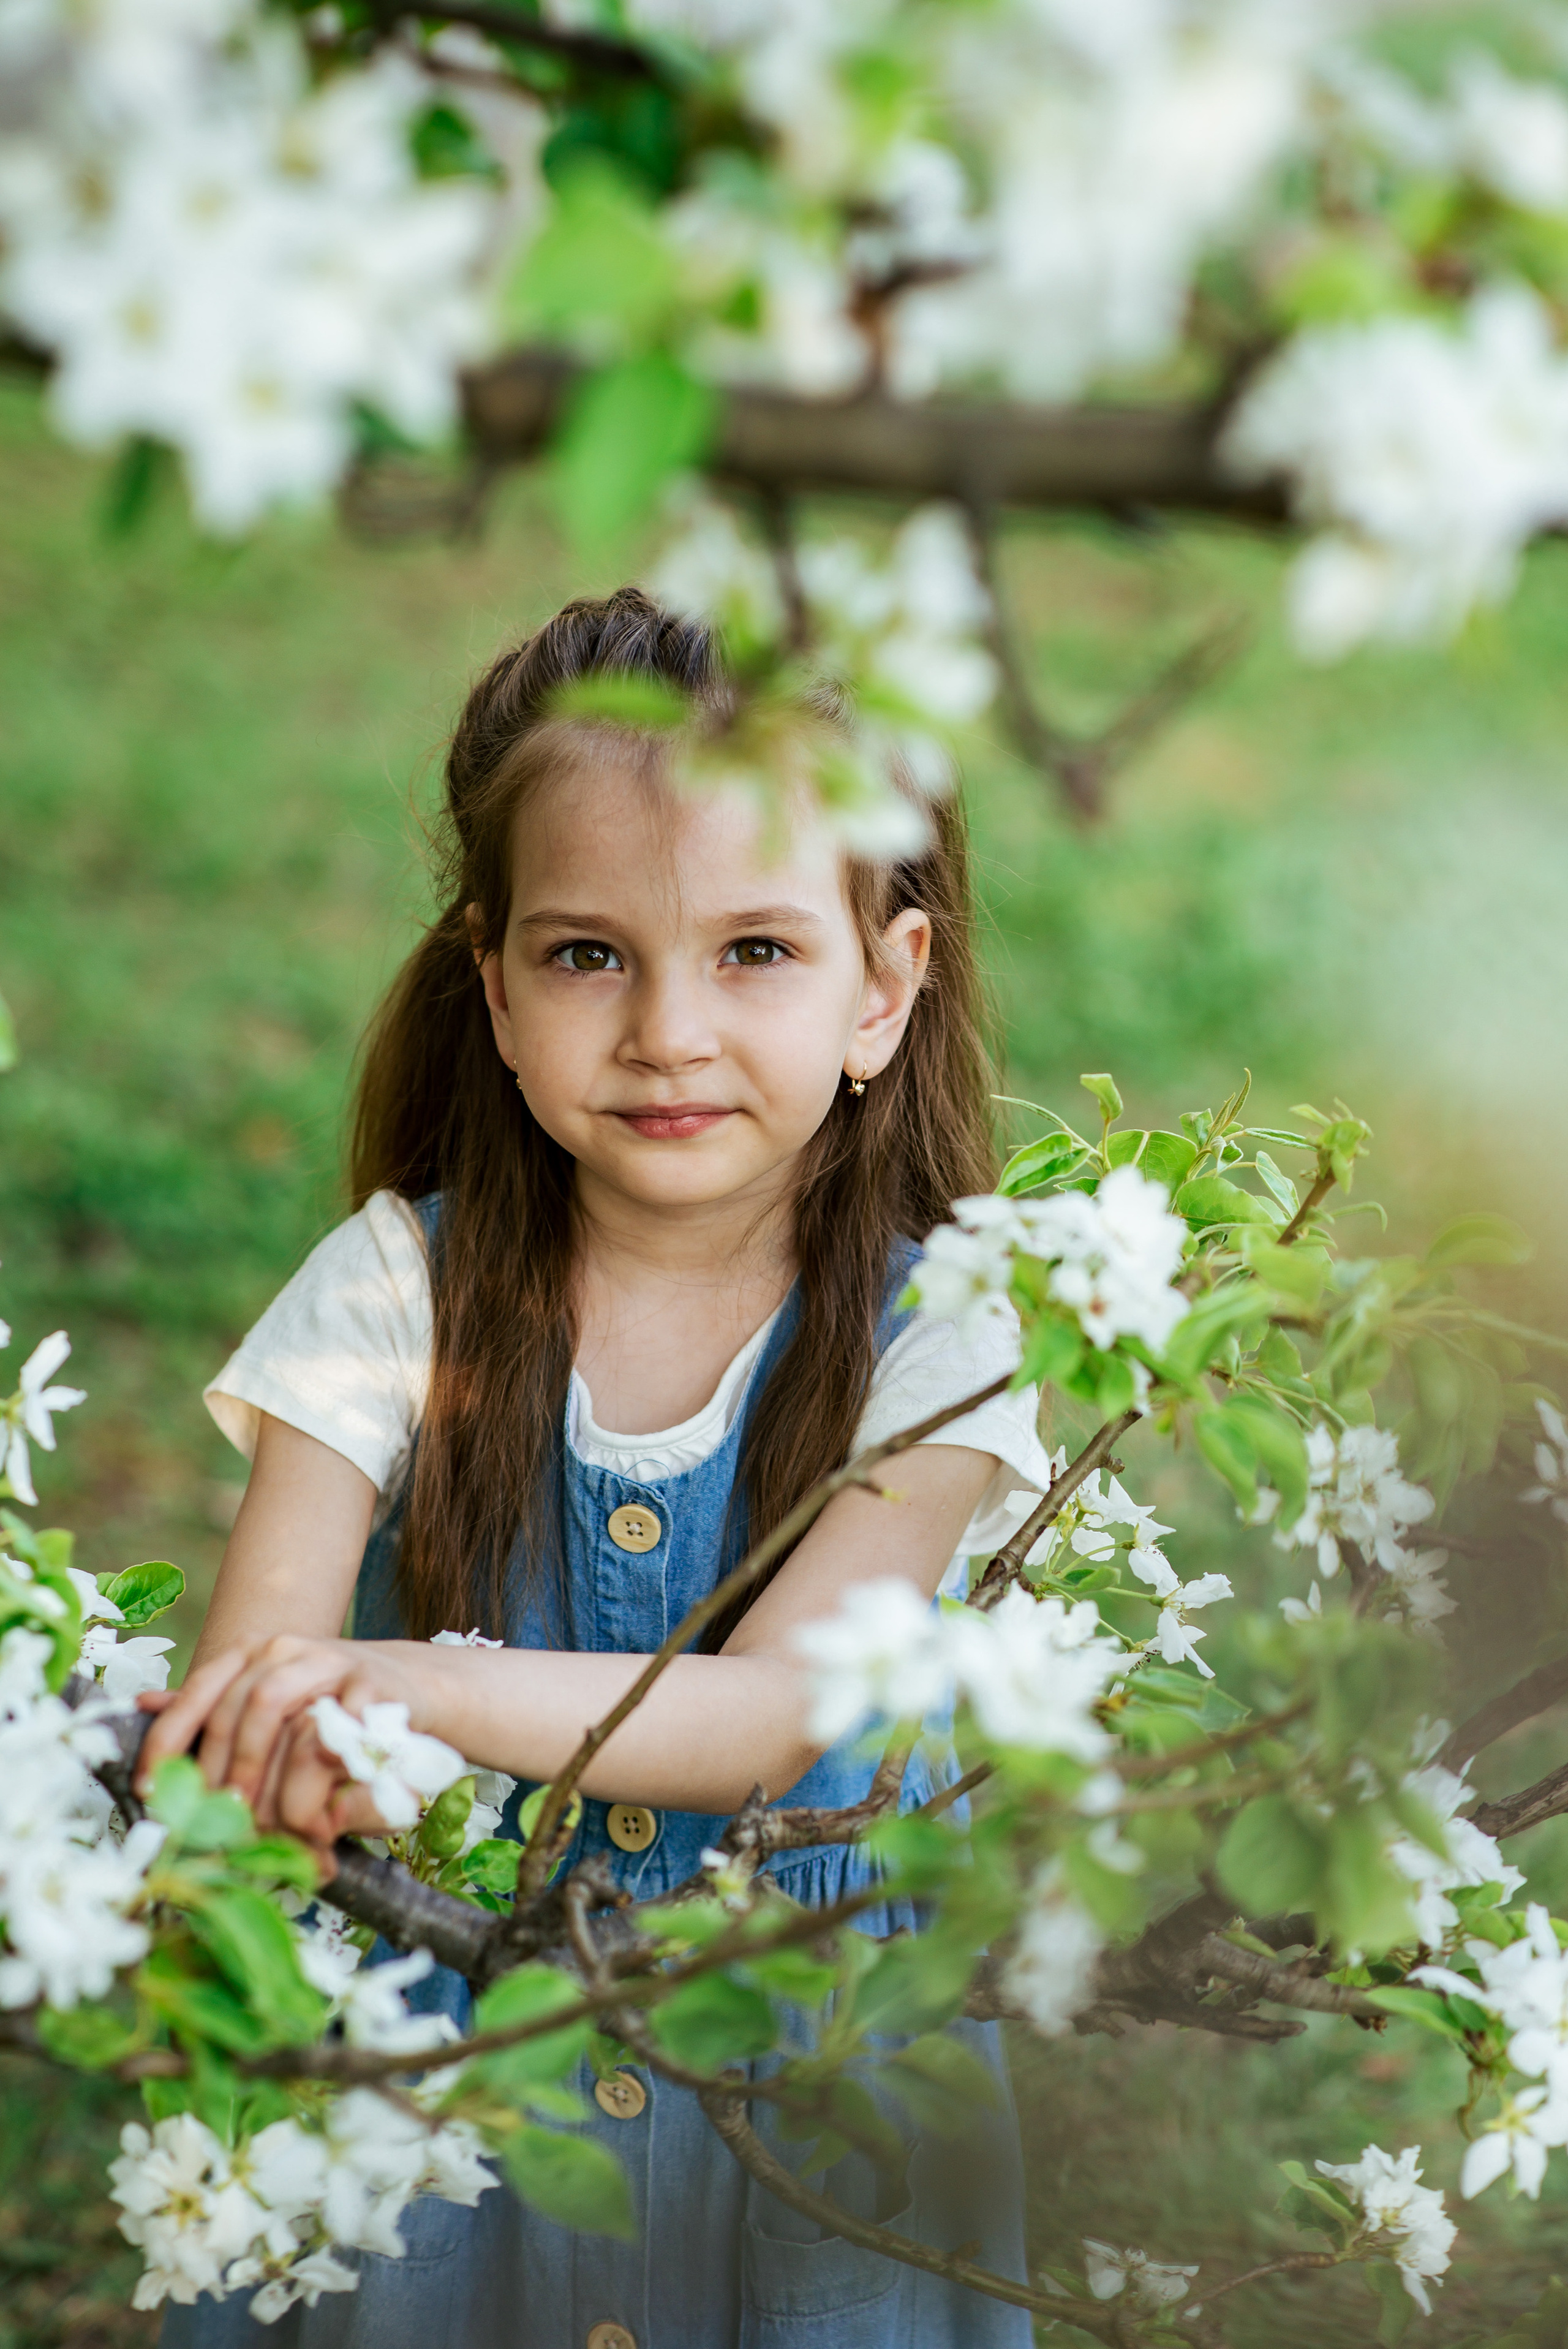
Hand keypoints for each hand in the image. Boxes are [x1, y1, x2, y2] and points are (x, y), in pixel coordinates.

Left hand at [135, 1634, 430, 1847]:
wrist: (409, 1687)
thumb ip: (213, 1709)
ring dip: (258, 1772)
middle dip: (219, 1774)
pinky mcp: (373, 1687)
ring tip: (256, 1822)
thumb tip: (144, 1704)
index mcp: (252, 1653)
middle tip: (215, 1825)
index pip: (198, 1693)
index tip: (148, 1789)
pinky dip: (316, 1776)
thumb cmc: (326, 1705)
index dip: (167, 1742)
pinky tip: (310, 1813)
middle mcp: (285, 1649)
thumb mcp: (266, 1701)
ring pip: (274, 1709)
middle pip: (235, 1708)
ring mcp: (331, 1662)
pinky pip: (333, 1730)